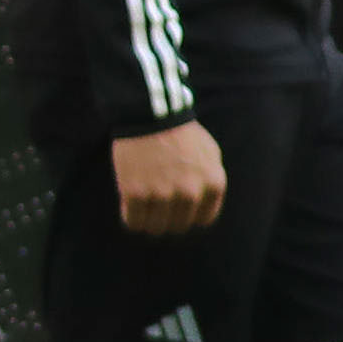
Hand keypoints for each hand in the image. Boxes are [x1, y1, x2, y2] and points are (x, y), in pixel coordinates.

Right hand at [112, 122, 226, 236]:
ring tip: (143, 202)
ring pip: (155, 228)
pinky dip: (130, 216)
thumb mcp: (210, 151)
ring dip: (148, 218)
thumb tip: (206, 205)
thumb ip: (212, 178)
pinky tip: (129, 201)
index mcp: (213, 183)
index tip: (177, 205)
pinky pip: (133, 222)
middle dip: (167, 216)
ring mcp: (163, 195)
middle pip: (178, 225)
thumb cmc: (180, 131)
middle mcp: (191, 193)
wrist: (148, 113)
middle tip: (156, 201)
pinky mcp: (136, 194)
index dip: (189, 213)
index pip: (203, 219)